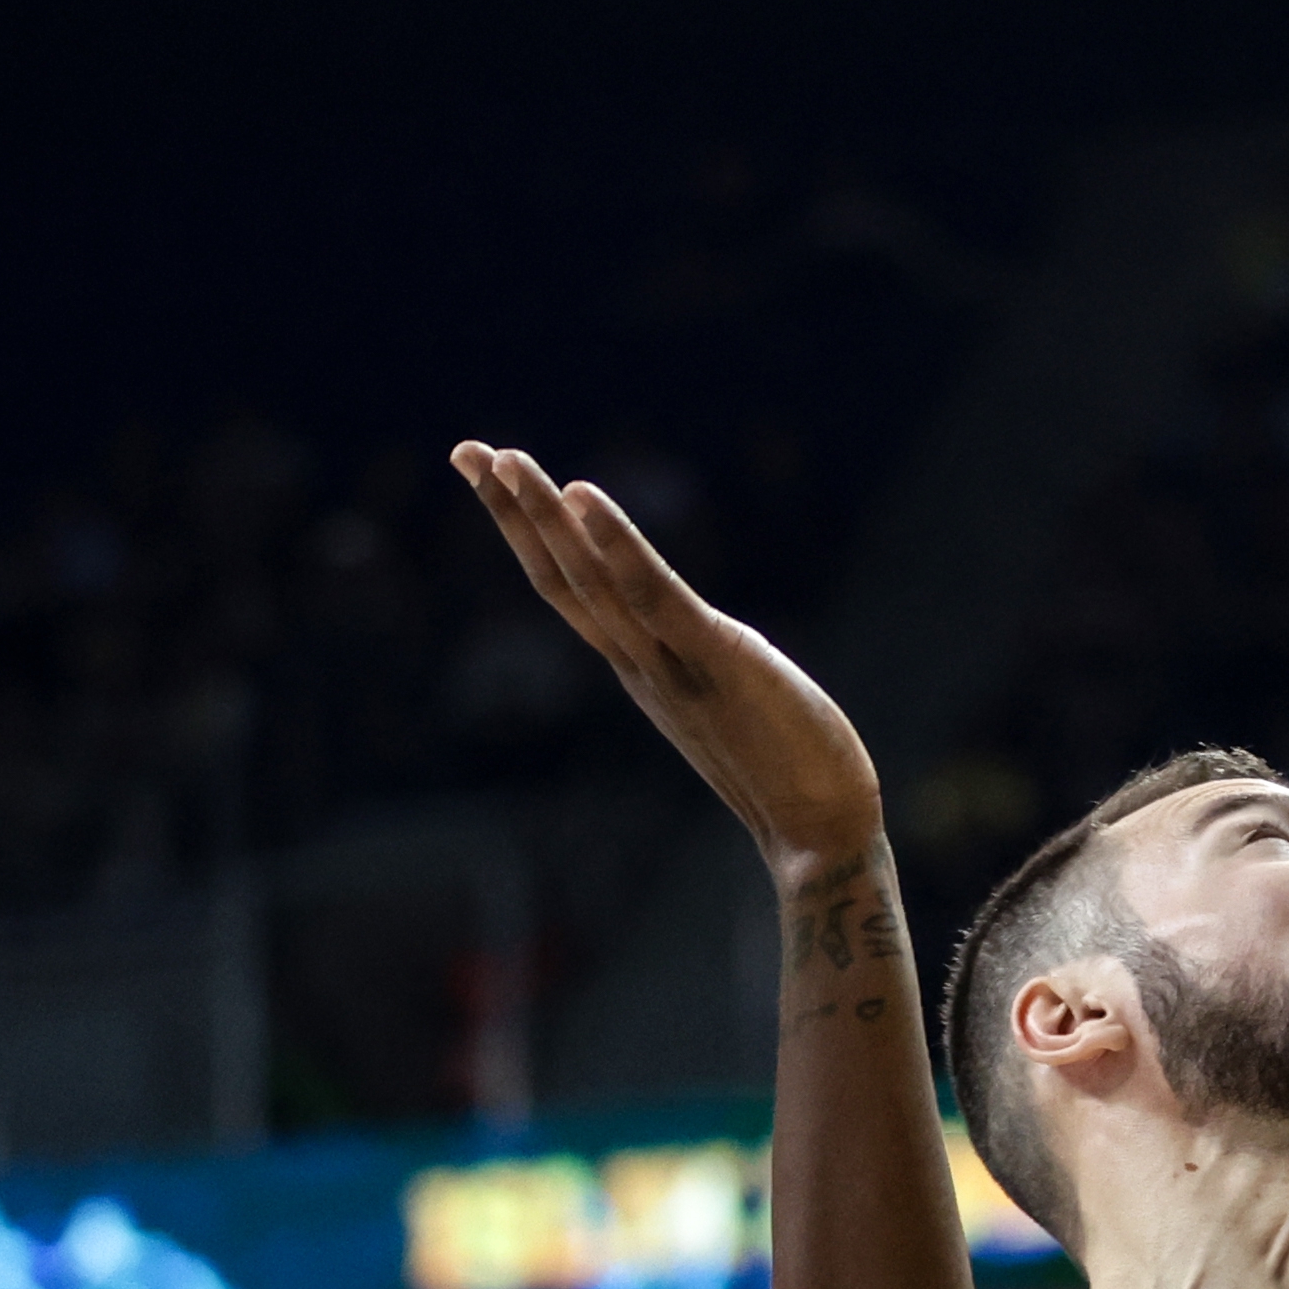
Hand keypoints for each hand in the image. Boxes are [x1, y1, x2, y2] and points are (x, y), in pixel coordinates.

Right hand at [450, 439, 881, 880]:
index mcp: (643, 670)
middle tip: (464, 449)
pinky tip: (584, 494)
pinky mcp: (719, 663)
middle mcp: (642, 666)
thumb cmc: (793, 776)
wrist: (824, 839)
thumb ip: (698, 672)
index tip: (494, 479)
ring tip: (506, 458)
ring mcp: (672, 667)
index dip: (531, 537)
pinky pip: (656, 597)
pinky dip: (618, 546)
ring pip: (591, 584)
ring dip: (545, 519)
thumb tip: (697, 649)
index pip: (573, 593)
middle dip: (512, 514)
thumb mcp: (728, 707)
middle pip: (560, 581)